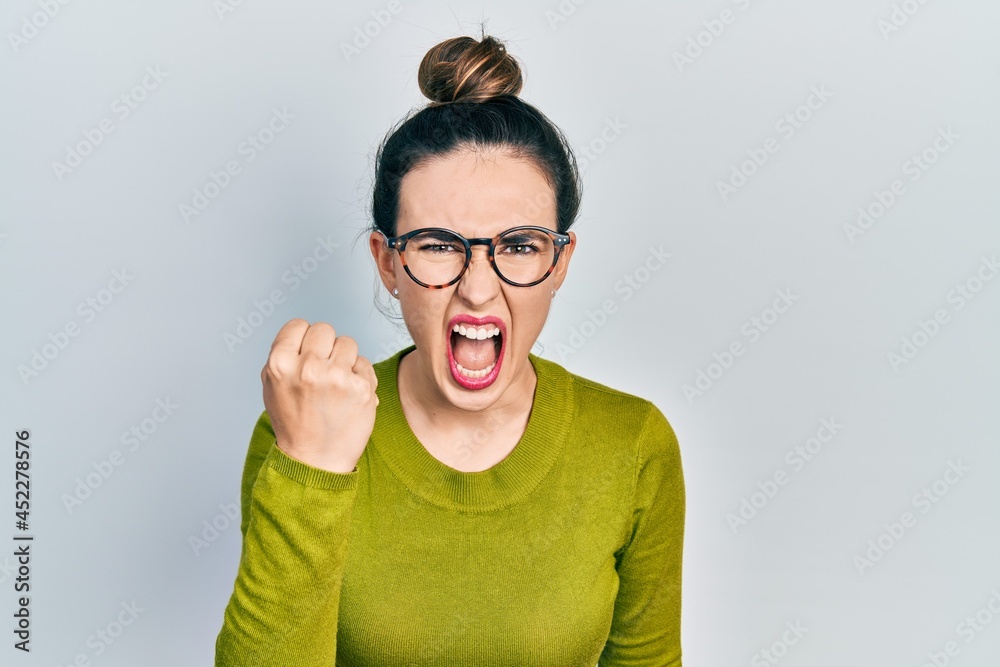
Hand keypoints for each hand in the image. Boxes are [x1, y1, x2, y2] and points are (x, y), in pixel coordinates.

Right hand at [261, 319, 377, 472]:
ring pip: (348, 343)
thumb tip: (302, 333)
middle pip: (324, 330)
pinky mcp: (361, 388)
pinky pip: (364, 363)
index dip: (304, 338)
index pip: (298, 324)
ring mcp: (337, 378)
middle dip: (325, 347)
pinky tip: (349, 395)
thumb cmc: (294, 423)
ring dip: (344, 360)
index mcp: (280, 365)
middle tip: (323, 370)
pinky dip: (359, 376)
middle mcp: (308, 368)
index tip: (306, 354)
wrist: (315, 460)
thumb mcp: (272, 387)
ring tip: (335, 385)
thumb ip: (284, 356)